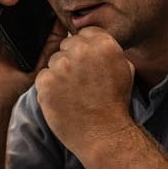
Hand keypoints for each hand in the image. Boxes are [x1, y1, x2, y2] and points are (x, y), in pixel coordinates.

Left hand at [35, 27, 135, 155]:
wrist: (103, 135)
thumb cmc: (115, 105)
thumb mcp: (124, 70)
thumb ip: (109, 51)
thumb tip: (96, 42)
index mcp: (103, 44)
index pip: (86, 33)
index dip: (86, 49)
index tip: (88, 63)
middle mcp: (81, 50)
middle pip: (67, 45)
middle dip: (72, 60)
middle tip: (80, 81)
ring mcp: (61, 66)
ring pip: (54, 61)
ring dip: (60, 74)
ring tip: (73, 93)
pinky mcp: (45, 81)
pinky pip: (43, 77)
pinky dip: (49, 88)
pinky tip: (63, 100)